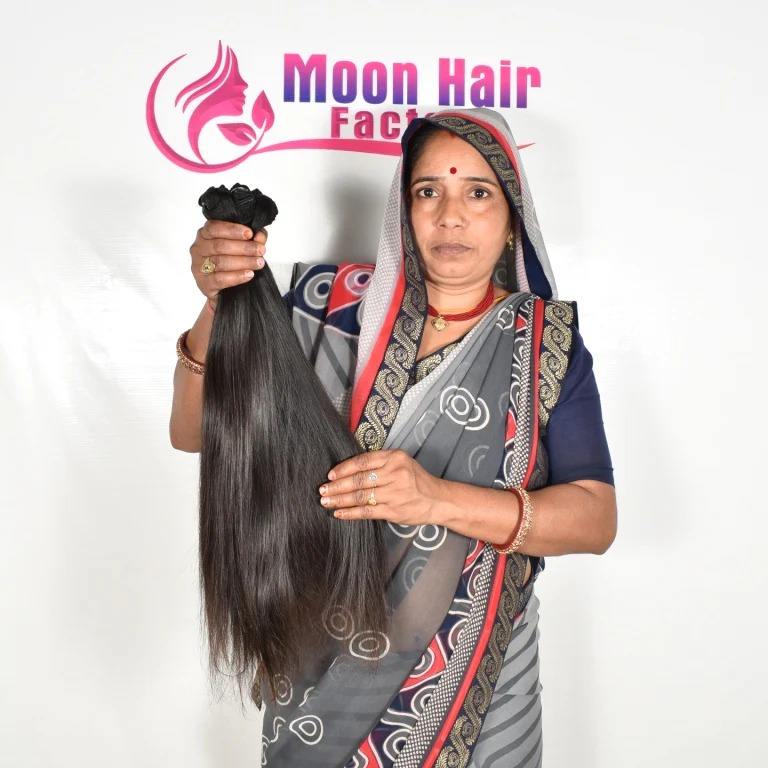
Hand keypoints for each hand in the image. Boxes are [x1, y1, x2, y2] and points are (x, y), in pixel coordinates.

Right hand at [188, 219, 268, 309]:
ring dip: (243, 261)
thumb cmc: (232, 263)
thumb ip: (252, 238)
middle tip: (260, 250)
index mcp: (204, 235)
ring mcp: (198, 267)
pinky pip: (220, 279)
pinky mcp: (203, 283)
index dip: (232, 229)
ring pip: (221, 262)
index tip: (249, 233)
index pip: (214, 227)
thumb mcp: (242, 246)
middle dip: (244, 247)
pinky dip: (237, 276)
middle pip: (220, 246)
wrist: (226, 291)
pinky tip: (249, 274)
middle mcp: (198, 249)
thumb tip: (259, 235)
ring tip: (259, 263)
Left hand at [318, 449, 445, 525]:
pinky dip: (351, 512)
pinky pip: (367, 511)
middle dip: (337, 486)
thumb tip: (347, 471)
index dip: (344, 468)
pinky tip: (339, 513)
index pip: (363, 461)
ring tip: (326, 502)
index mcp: (395, 458)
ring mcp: (395, 493)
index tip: (330, 475)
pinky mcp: (394, 510)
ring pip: (361, 496)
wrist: (438, 500)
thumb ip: (380, 464)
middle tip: (322, 490)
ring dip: (340, 500)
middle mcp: (395, 473)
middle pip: (359, 479)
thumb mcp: (402, 463)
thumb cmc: (417, 481)